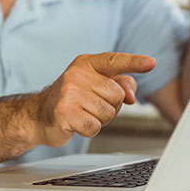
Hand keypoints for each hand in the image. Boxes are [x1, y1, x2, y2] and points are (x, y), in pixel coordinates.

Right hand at [32, 52, 155, 145]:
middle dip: (110, 105)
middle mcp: (76, 75)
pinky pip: (95, 126)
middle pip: (117, 95)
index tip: (151, 63)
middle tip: (90, 105)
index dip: (134, 62)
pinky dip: (89, 129)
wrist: (38, 115)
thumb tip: (131, 95)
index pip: (114, 61)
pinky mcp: (64, 112)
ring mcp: (69, 93)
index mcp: (85, 64)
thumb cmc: (71, 99)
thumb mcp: (94, 84)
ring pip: (108, 113)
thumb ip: (119, 84)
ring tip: (83, 113)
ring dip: (100, 119)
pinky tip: (77, 123)